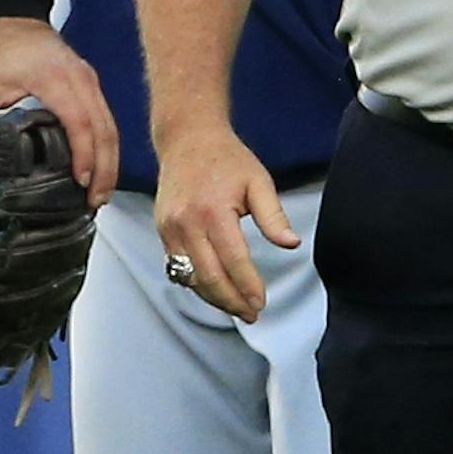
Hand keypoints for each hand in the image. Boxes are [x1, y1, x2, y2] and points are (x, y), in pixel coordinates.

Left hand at [0, 16, 117, 206]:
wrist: (6, 15)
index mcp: (54, 77)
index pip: (79, 122)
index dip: (83, 155)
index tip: (80, 181)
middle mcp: (79, 78)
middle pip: (104, 129)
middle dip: (105, 168)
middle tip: (96, 200)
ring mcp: (88, 80)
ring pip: (110, 125)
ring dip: (109, 160)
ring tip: (101, 193)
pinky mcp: (88, 85)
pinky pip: (105, 118)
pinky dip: (105, 145)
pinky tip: (99, 167)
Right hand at [153, 123, 297, 321]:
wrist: (187, 139)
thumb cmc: (226, 158)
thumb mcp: (259, 182)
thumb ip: (274, 217)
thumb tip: (291, 244)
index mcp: (213, 211)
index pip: (233, 260)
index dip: (248, 286)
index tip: (261, 303)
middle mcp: (186, 223)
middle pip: (209, 277)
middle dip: (232, 301)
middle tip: (251, 314)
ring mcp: (169, 228)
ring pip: (190, 277)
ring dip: (213, 298)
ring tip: (236, 308)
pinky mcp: (161, 230)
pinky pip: (177, 267)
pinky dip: (195, 283)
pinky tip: (213, 290)